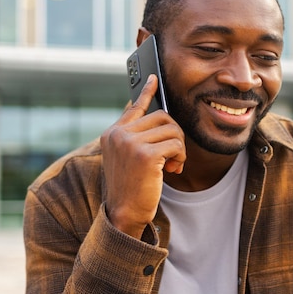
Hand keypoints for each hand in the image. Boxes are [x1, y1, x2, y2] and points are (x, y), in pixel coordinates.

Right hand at [100, 75, 185, 238]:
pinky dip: (180, 157)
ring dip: (179, 148)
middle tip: (174, 156)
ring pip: (172, 130)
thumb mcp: (128, 160)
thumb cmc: (129, 190)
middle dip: (175, 135)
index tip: (154, 78)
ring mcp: (129, 143)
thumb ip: (138, 140)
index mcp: (112, 134)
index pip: (134, 107)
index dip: (146, 92)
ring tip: (173, 165)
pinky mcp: (144, 154)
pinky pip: (175, 145)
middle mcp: (118, 134)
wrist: (122, 214)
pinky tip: (173, 169)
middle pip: (162, 117)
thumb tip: (162, 121)